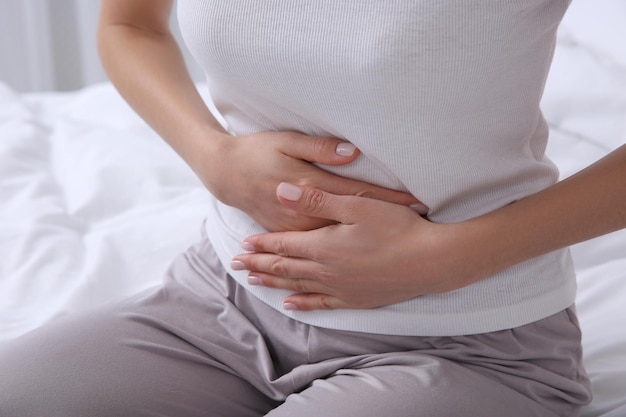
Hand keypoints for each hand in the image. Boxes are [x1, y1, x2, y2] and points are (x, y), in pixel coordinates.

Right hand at [197, 131, 423, 231]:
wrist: (226, 174)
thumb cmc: (258, 153)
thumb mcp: (286, 142)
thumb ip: (320, 149)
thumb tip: (351, 153)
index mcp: (310, 187)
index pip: (359, 193)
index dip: (389, 197)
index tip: (417, 201)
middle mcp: (306, 214)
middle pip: (354, 220)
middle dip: (386, 222)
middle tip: (420, 225)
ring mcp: (296, 229)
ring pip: (339, 239)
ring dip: (369, 241)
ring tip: (399, 247)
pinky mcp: (288, 235)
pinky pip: (319, 249)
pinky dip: (343, 250)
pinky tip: (359, 259)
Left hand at [231, 183, 468, 310]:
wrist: (431, 261)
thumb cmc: (397, 228)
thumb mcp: (355, 206)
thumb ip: (315, 200)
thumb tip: (280, 191)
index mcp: (323, 246)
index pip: (283, 244)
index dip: (262, 243)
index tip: (243, 243)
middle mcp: (325, 270)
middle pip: (284, 266)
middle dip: (259, 263)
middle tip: (237, 264)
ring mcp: (340, 288)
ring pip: (296, 285)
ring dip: (273, 281)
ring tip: (254, 280)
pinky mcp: (355, 299)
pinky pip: (320, 304)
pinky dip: (302, 303)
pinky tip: (290, 303)